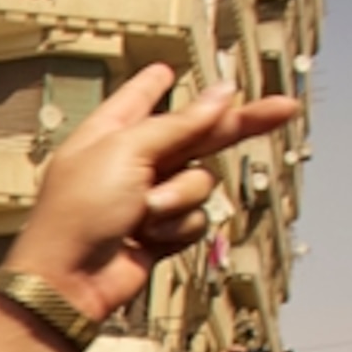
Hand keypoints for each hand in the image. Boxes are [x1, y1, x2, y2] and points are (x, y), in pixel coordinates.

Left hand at [8, 67, 300, 326]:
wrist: (70, 281)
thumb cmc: (78, 214)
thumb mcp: (125, 151)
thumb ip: (178, 122)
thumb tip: (220, 93)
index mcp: (110, 134)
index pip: (140, 99)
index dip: (157, 83)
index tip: (169, 69)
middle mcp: (130, 163)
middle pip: (195, 134)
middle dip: (237, 124)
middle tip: (282, 109)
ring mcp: (147, 198)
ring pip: (200, 181)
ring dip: (179, 198)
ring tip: (143, 213)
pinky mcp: (161, 230)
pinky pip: (195, 218)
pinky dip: (176, 228)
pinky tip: (147, 238)